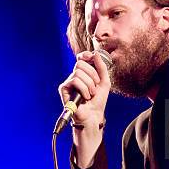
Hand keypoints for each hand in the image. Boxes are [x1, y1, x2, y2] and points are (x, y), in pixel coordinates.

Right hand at [58, 51, 110, 167]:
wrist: (94, 115)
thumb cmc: (98, 100)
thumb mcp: (105, 81)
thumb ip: (102, 67)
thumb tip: (95, 53)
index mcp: (84, 73)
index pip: (80, 58)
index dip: (85, 55)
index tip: (90, 56)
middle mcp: (74, 76)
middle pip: (80, 64)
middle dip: (92, 74)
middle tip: (95, 86)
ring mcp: (68, 82)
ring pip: (78, 72)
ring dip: (89, 84)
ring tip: (91, 94)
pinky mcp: (64, 89)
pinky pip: (74, 80)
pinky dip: (84, 88)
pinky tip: (85, 97)